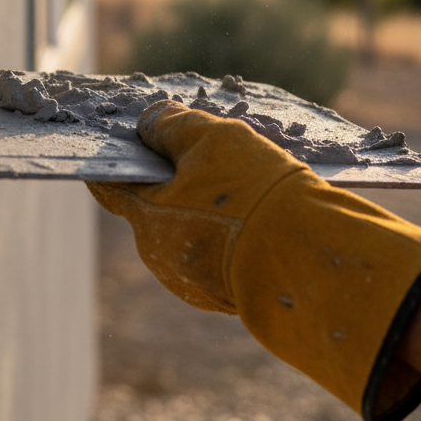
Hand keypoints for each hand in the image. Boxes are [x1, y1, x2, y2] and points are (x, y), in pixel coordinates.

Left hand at [88, 100, 420, 420]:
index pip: (109, 185)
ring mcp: (190, 281)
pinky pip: (214, 258)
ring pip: (186, 233)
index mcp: (146, 215)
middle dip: (172, 184)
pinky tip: (253, 220)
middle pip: (153, 208)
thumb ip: (172, 126)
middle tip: (204, 161)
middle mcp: (158, 255)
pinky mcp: (224, 297)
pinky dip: (225, 238)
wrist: (311, 263)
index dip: (116, 161)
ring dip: (202, 212)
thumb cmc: (254, 194)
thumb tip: (147, 122)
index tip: (123, 144)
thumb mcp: (212, 139)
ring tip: (238, 189)